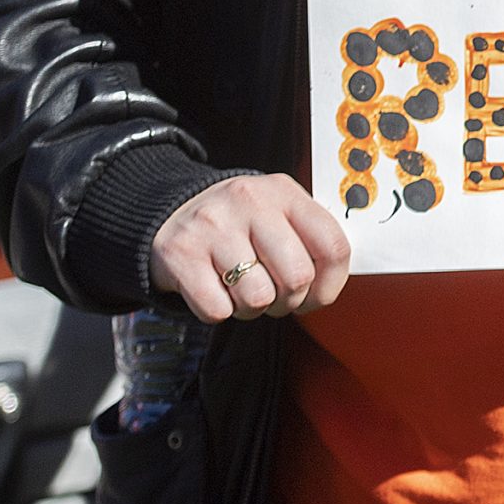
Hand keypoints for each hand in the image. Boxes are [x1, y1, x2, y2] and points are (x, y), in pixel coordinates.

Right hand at [150, 174, 351, 322]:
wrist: (170, 214)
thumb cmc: (238, 223)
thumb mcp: (278, 213)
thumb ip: (309, 238)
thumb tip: (332, 284)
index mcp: (284, 192)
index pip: (333, 246)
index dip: (331, 284)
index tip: (316, 295)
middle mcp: (250, 202)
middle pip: (297, 277)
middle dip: (290, 301)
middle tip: (275, 296)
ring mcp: (213, 227)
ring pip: (257, 298)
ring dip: (253, 308)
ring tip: (242, 290)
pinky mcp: (181, 254)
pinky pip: (217, 310)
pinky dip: (220, 311)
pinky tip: (216, 289)